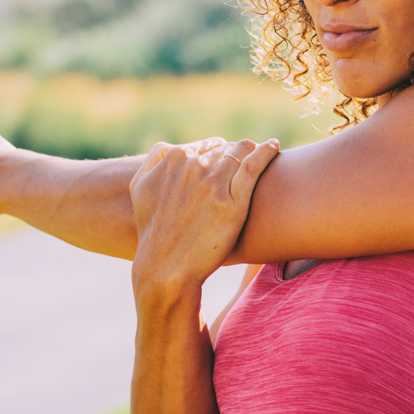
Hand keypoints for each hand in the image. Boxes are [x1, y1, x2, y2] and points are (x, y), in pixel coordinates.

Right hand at [130, 137, 280, 297]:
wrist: (165, 267)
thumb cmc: (153, 231)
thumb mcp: (140, 188)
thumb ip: (153, 159)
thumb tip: (173, 148)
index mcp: (174, 160)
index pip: (206, 146)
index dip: (218, 154)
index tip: (227, 163)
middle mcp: (194, 167)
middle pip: (225, 148)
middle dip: (235, 155)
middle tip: (244, 167)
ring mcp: (214, 183)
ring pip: (241, 151)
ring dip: (252, 151)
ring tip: (262, 155)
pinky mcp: (234, 202)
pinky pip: (255, 165)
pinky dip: (267, 152)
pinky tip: (274, 147)